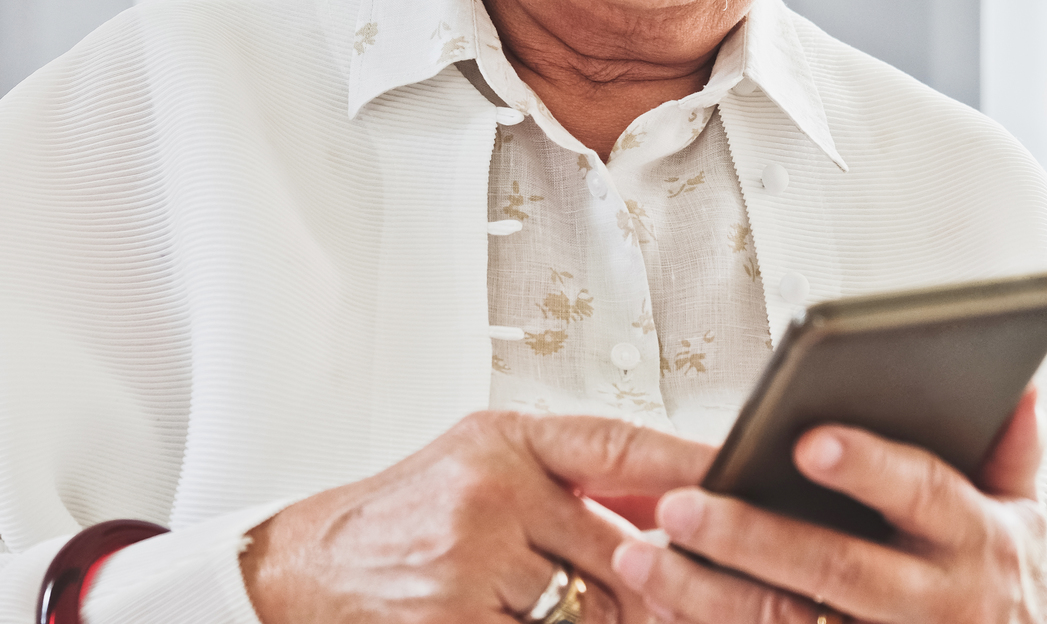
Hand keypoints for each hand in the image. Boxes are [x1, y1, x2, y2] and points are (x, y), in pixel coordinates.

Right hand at [241, 411, 711, 623]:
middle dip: (644, 586)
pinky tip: (504, 610)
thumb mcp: (479, 469)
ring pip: (594, 612)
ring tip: (527, 594)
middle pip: (623, 552)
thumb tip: (667, 517)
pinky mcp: (456, 620)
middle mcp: (489, 489)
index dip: (689, 464)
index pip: (619, 445)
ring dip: (590, 621)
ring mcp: (471, 560)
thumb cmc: (398, 518)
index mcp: (501, 440)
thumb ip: (567, 484)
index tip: (743, 479)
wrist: (303, 568)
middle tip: (662, 593)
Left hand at [612, 386, 1046, 622]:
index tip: (807, 440)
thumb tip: (1016, 380)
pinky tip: (663, 613)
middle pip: (835, 566)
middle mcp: (937, 602)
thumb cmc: (1002, 601)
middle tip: (677, 505)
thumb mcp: (1023, 525)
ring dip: (706, 596)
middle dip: (750, 536)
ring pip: (786, 622)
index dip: (867, 467)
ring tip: (640, 559)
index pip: (922, 491)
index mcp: (979, 541)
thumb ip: (1013, 452)